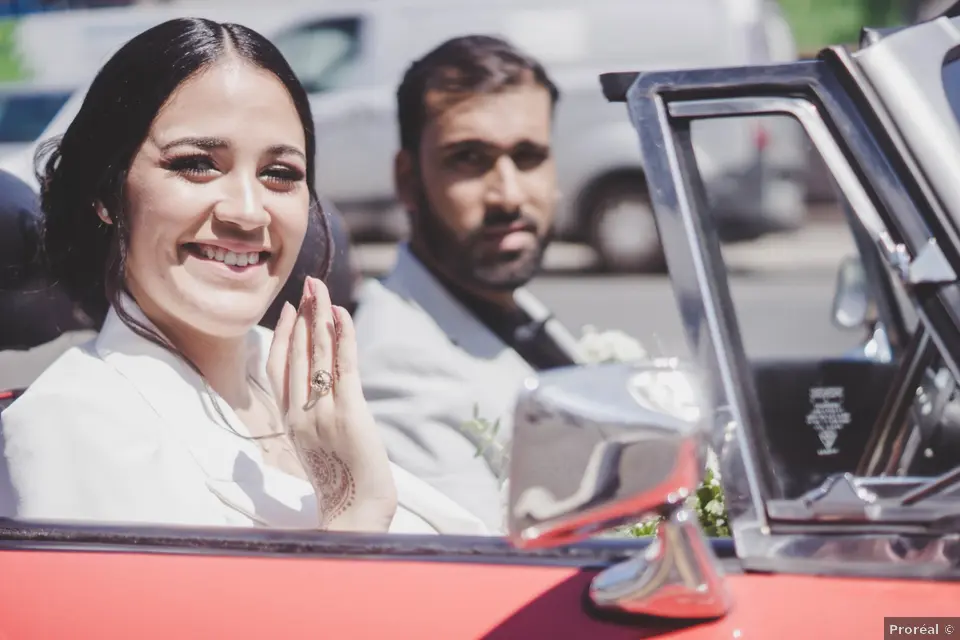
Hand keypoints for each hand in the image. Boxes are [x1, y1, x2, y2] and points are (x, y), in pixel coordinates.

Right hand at [267, 276, 396, 531]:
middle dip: (302, 316)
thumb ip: (308, 421)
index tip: (289, 310)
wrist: (355, 511)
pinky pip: (343, 365)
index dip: (283, 336)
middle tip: (309, 286)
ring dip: (319, 317)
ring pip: (317, 353)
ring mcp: (322, 411)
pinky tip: (341, 313)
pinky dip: (342, 335)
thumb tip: (312, 398)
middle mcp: (299, 413)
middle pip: (296, 353)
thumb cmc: (341, 485)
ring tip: (321, 289)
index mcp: (289, 422)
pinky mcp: (349, 412)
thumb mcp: (315, 450)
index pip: (279, 369)